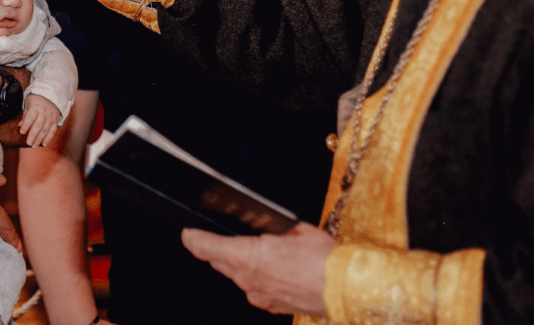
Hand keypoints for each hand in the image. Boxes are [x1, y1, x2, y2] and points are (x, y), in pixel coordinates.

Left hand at [20, 95, 59, 146]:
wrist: (51, 94)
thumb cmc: (37, 100)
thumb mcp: (28, 103)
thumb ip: (25, 115)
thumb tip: (20, 125)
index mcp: (35, 107)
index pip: (30, 117)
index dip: (26, 125)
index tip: (22, 132)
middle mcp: (44, 112)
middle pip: (38, 126)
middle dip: (33, 136)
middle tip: (28, 143)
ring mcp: (51, 117)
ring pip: (45, 129)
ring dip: (40, 139)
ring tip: (34, 146)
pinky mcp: (55, 120)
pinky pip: (53, 130)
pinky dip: (49, 138)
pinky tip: (44, 144)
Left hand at [181, 223, 334, 315]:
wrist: (346, 289)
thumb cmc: (324, 260)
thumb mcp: (299, 230)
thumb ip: (278, 228)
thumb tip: (273, 227)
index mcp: (249, 256)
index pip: (207, 248)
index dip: (194, 240)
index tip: (188, 234)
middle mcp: (248, 279)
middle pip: (219, 262)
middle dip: (217, 251)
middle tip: (221, 238)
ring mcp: (259, 294)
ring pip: (237, 276)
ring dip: (240, 264)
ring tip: (258, 252)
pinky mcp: (271, 305)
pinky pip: (255, 288)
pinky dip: (258, 278)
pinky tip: (274, 270)